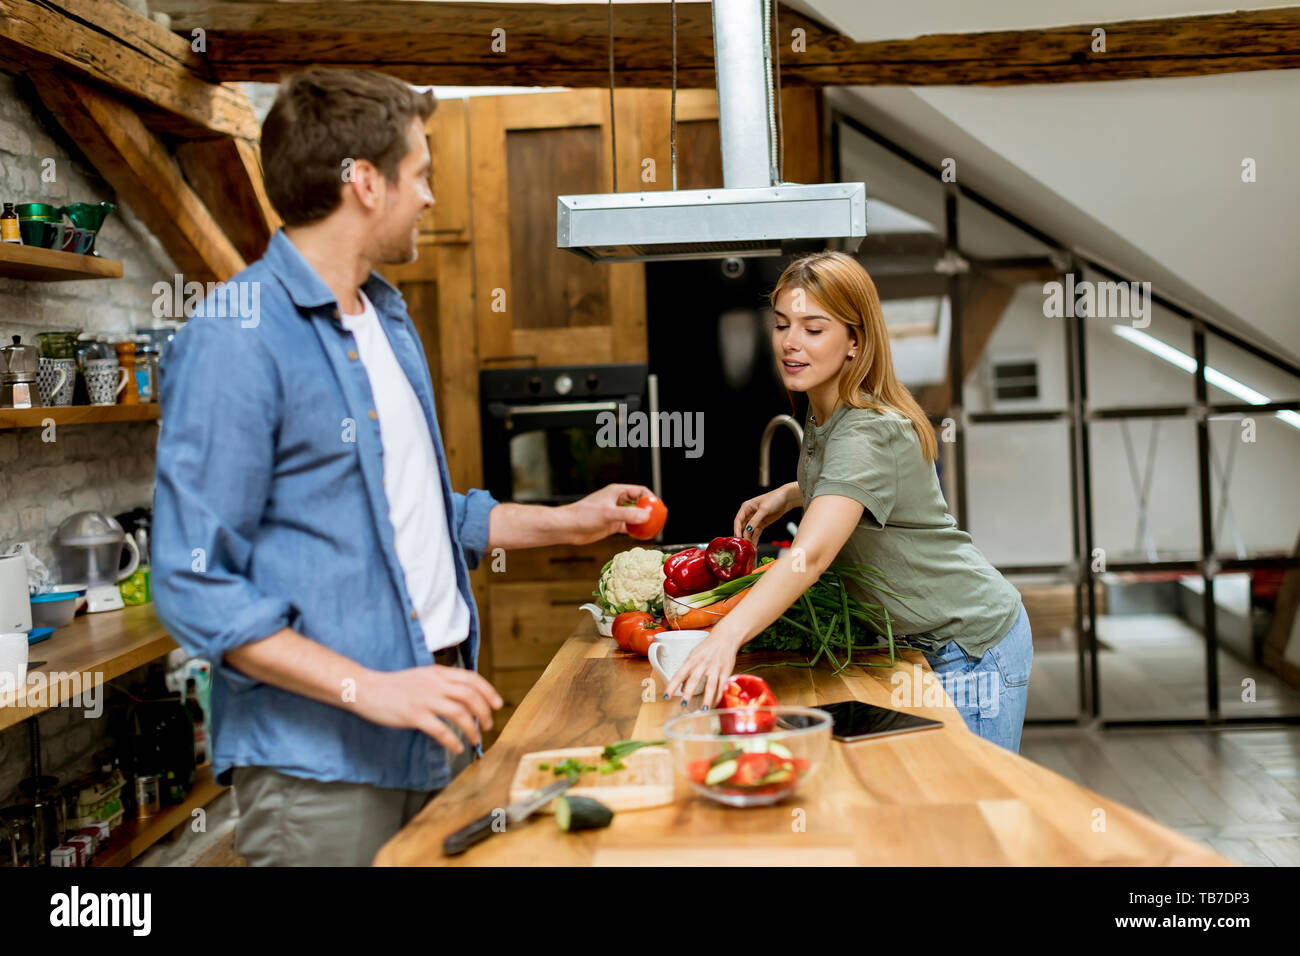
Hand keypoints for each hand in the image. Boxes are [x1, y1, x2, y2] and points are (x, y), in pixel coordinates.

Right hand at [354, 665, 503, 753]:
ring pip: (459, 713)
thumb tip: (463, 696)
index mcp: (438, 672)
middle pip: (470, 695)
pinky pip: (440, 730)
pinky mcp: (413, 715)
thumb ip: (441, 682)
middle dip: (484, 712)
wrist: (365, 688)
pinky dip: (453, 740)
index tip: (497, 704)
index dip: (488, 691)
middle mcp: (434, 683)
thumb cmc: (393, 686)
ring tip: (476, 739)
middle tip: (488, 725)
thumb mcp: (422, 676)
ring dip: (472, 728)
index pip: (472, 678)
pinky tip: (457, 748)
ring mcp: (424, 699)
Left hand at [560, 483, 651, 544]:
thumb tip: (645, 517)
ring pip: (634, 516)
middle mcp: (617, 501)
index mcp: (617, 492)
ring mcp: (615, 513)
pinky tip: (641, 536)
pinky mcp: (611, 525)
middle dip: (650, 510)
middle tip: (659, 519)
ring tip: (653, 528)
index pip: (640, 491)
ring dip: (643, 521)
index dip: (651, 498)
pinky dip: (635, 530)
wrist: (567, 528)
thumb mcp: (607, 514)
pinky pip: (628, 526)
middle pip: (639, 503)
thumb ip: (627, 515)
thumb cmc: (582, 515)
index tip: (658, 508)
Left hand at [664, 621, 743, 706]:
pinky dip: (718, 696)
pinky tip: (715, 704)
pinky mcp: (726, 671)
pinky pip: (722, 686)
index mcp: (692, 659)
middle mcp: (703, 664)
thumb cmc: (707, 647)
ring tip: (703, 710)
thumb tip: (682, 688)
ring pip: (710, 685)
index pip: (679, 674)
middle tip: (683, 704)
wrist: (725, 637)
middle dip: (688, 693)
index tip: (666, 696)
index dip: (672, 686)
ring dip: (707, 698)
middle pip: (694, 680)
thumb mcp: (694, 655)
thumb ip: (687, 671)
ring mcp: (715, 668)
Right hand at [733, 482, 800, 543]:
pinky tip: (753, 545)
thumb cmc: (774, 498)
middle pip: (742, 527)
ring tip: (748, 547)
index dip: (737, 530)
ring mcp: (755, 520)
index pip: (738, 521)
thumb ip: (755, 520)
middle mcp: (749, 514)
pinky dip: (754, 539)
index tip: (738, 538)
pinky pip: (756, 533)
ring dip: (748, 539)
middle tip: (742, 545)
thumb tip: (747, 530)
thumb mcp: (764, 509)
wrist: (786, 499)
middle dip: (742, 536)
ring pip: (749, 531)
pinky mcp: (761, 524)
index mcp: (746, 507)